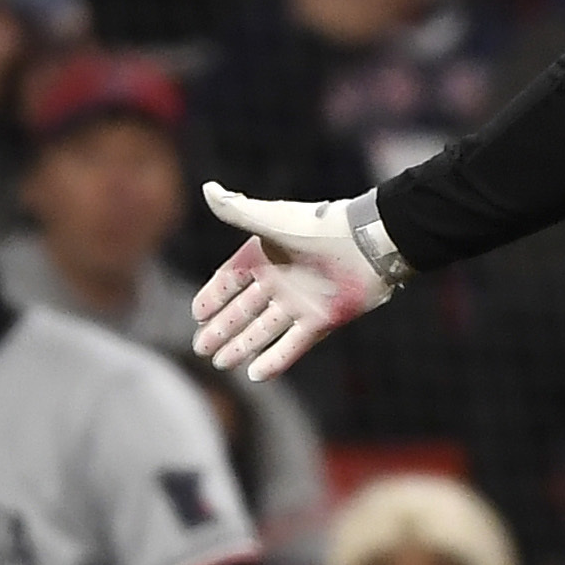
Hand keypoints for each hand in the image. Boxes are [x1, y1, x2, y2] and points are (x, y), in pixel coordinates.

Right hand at [192, 185, 403, 382]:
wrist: (368, 244)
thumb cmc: (320, 227)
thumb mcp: (273, 220)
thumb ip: (238, 210)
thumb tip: (207, 189)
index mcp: (266, 256)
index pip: (231, 280)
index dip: (214, 297)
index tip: (196, 314)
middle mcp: (281, 281)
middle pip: (244, 310)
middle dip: (221, 329)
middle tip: (201, 349)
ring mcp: (300, 303)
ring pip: (263, 330)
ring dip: (242, 346)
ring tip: (222, 363)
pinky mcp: (320, 321)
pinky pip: (292, 345)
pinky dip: (274, 360)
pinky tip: (254, 375)